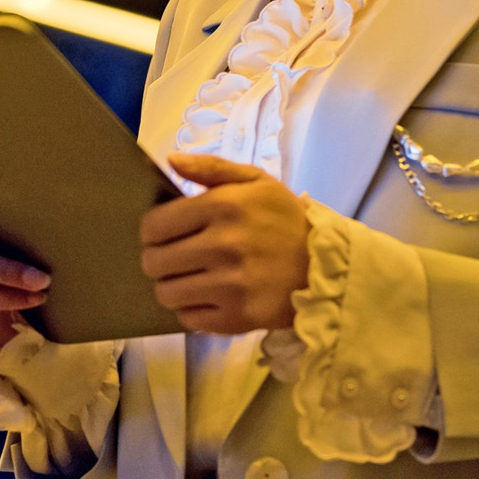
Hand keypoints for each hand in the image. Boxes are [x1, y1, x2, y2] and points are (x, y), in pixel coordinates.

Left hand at [140, 155, 310, 334]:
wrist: (326, 264)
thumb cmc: (286, 218)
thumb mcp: (256, 181)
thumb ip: (211, 167)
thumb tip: (170, 159)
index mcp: (224, 206)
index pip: (154, 226)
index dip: (152, 230)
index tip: (164, 232)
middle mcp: (223, 246)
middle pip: (154, 262)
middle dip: (158, 258)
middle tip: (175, 256)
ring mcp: (229, 286)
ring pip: (166, 293)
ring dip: (172, 285)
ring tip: (190, 277)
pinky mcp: (236, 318)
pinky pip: (188, 318)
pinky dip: (193, 308)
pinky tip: (210, 295)